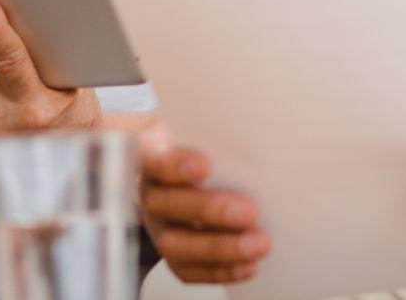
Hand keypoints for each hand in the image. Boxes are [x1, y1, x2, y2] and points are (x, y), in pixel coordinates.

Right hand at [138, 130, 270, 285]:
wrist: (196, 171)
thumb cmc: (203, 146)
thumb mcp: (204, 134)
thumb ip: (218, 140)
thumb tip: (257, 142)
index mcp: (150, 155)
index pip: (152, 157)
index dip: (174, 165)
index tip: (205, 166)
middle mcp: (147, 191)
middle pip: (164, 204)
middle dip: (209, 210)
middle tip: (250, 211)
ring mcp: (155, 225)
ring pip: (173, 244)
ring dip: (219, 248)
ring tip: (258, 244)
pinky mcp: (170, 252)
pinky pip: (186, 269)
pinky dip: (219, 271)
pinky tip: (249, 265)